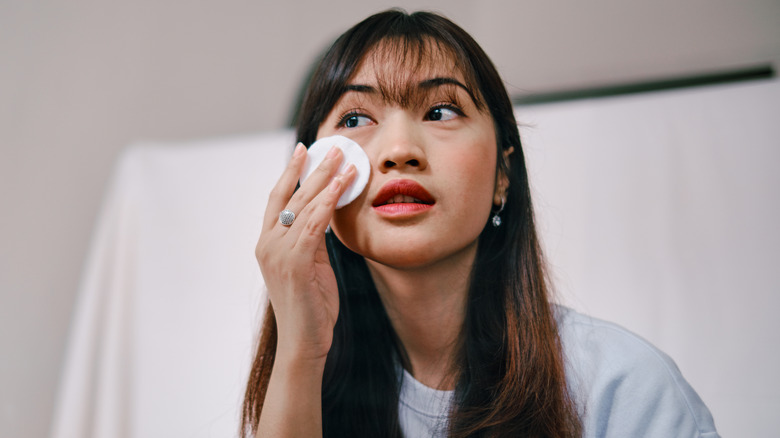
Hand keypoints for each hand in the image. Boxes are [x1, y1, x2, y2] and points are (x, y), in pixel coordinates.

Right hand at [256, 143, 356, 363]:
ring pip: (303, 206)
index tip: (303, 150)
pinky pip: (314, 224)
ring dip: (326, 180)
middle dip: (313, 169)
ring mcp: (278, 253)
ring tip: (345, 160)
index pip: (277, 199)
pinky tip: (343, 186)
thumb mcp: (312, 265)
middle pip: (291, 196)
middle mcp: (267, 244)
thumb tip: (327, 214)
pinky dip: (329, 202)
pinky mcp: (294, 262)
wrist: (304, 342)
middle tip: (332, 147)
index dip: (289, 173)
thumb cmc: (311, 307)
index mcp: (268, 243)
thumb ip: (314, 240)